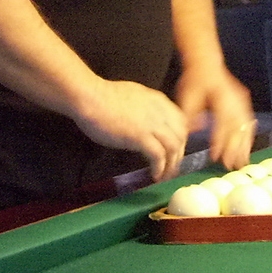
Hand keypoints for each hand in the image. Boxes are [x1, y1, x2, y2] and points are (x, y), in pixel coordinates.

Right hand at [73, 79, 189, 180]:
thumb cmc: (102, 96)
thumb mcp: (133, 96)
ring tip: (164, 175)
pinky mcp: (140, 137)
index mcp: (158, 100)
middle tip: (172, 166)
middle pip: (181, 135)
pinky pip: (158, 156)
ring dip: (171, 164)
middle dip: (179, 153)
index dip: (179, 137)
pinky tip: (154, 174)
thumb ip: (145, 108)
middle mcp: (159, 112)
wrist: (90, 97)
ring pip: (174, 147)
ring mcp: (151, 124)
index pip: (180, 121)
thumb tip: (144, 121)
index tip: (174, 149)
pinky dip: (159, 167)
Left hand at [174, 63, 253, 171]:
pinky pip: (249, 123)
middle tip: (230, 165)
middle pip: (238, 127)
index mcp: (222, 97)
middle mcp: (235, 99)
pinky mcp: (243, 103)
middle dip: (235, 148)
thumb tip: (191, 133)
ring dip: (244, 145)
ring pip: (246, 126)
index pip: (222, 122)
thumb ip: (190, 117)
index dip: (219, 141)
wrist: (206, 65)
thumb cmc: (196, 80)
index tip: (215, 156)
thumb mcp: (188, 97)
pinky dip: (248, 137)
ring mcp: (242, 101)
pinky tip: (246, 147)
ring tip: (241, 161)